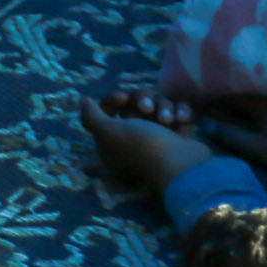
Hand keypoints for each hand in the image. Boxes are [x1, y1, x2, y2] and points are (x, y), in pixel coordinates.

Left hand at [79, 88, 208, 198]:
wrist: (181, 167)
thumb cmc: (141, 148)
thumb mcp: (107, 132)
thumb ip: (90, 116)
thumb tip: (85, 101)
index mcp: (113, 140)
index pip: (109, 110)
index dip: (114, 99)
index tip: (122, 98)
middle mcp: (134, 139)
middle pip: (135, 103)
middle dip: (142, 100)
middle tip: (147, 109)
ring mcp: (158, 137)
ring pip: (158, 105)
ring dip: (164, 107)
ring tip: (168, 120)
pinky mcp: (179, 136)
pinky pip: (178, 112)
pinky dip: (180, 113)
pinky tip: (182, 120)